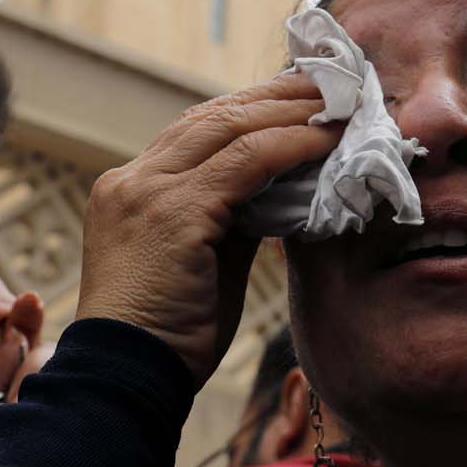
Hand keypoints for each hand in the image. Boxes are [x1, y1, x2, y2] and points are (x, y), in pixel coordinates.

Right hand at [75, 73, 340, 388]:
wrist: (126, 382)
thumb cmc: (169, 336)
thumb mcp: (203, 261)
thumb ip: (232, 218)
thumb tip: (282, 187)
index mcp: (130, 187)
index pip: (197, 127)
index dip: (252, 107)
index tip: (299, 99)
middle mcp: (133, 178)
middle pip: (214, 115)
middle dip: (276, 96)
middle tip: (329, 85)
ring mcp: (148, 189)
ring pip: (231, 126)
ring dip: (291, 111)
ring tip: (339, 104)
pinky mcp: (173, 210)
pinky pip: (246, 160)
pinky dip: (292, 144)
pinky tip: (327, 140)